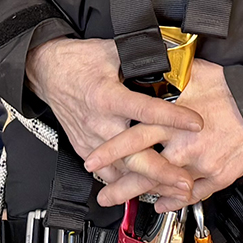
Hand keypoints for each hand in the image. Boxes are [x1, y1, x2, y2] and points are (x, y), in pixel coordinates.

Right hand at [26, 37, 199, 203]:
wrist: (48, 71)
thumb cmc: (78, 61)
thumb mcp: (112, 51)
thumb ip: (141, 56)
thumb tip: (170, 56)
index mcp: (107, 96)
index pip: (145, 110)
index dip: (172, 118)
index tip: (195, 123)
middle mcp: (99, 122)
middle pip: (134, 154)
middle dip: (162, 171)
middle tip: (186, 182)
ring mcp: (91, 138)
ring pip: (122, 168)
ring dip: (147, 182)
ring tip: (172, 192)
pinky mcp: (85, 147)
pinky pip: (107, 172)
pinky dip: (126, 182)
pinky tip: (144, 189)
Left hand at [86, 59, 242, 210]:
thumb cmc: (231, 87)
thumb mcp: (192, 75)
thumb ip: (165, 79)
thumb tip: (144, 70)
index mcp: (173, 121)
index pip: (133, 138)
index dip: (110, 152)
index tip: (92, 161)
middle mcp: (184, 146)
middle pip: (145, 172)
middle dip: (120, 187)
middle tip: (104, 195)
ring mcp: (202, 165)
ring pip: (167, 188)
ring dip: (146, 196)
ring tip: (130, 202)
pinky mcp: (220, 176)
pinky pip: (194, 195)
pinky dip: (176, 202)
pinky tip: (164, 204)